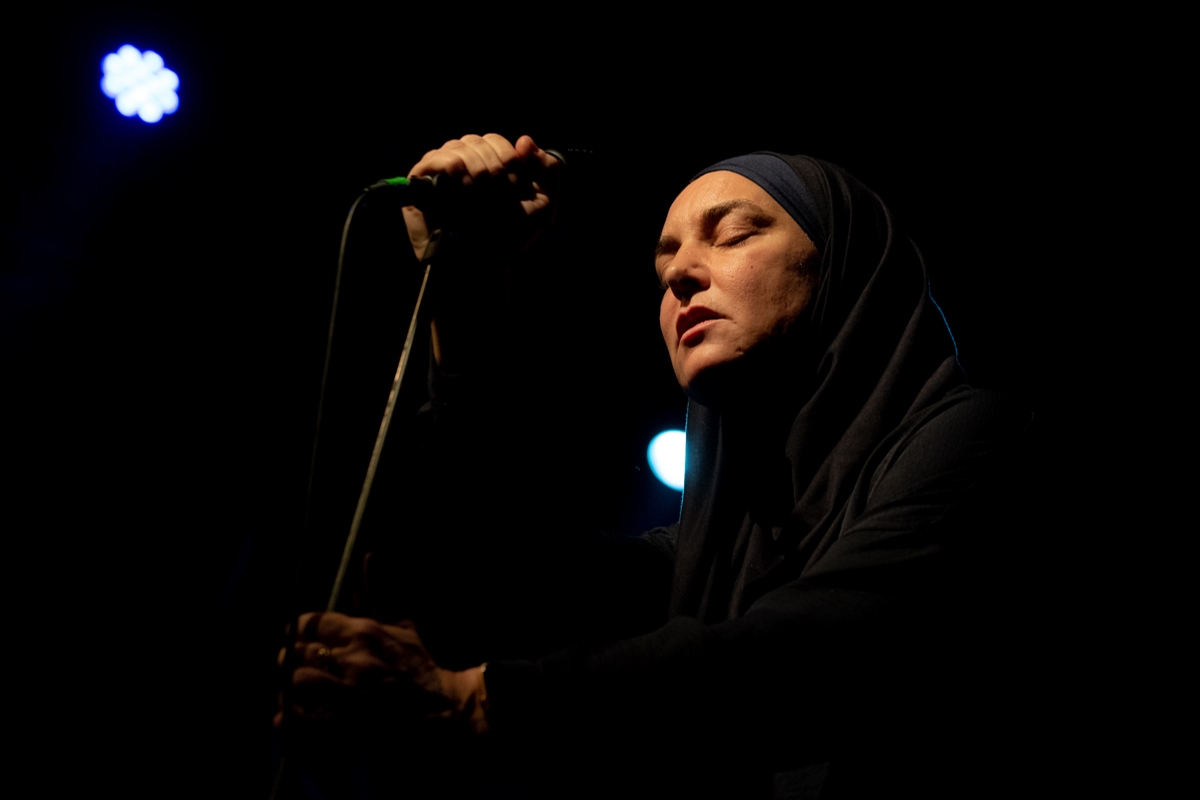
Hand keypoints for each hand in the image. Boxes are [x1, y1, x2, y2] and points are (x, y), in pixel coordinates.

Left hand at [276, 612, 487, 734]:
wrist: (442, 708)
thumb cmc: (420, 664)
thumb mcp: (402, 623)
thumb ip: (380, 591)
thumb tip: (369, 557)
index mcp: (363, 631)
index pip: (308, 623)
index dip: (297, 632)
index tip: (300, 640)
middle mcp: (353, 657)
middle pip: (295, 651)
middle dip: (292, 660)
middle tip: (298, 668)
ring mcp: (349, 690)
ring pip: (295, 680)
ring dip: (292, 687)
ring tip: (299, 692)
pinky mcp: (346, 721)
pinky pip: (301, 715)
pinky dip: (293, 715)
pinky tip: (301, 713)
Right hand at [402, 133, 558, 263]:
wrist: (484, 263)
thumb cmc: (510, 236)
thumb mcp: (542, 204)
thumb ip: (547, 169)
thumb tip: (524, 140)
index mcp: (487, 163)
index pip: (493, 140)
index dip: (507, 157)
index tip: (515, 184)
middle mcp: (462, 162)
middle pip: (475, 141)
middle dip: (493, 165)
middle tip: (499, 192)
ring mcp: (439, 171)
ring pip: (456, 147)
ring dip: (475, 168)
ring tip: (482, 195)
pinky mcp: (419, 182)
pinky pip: (435, 159)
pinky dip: (452, 168)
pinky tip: (464, 189)